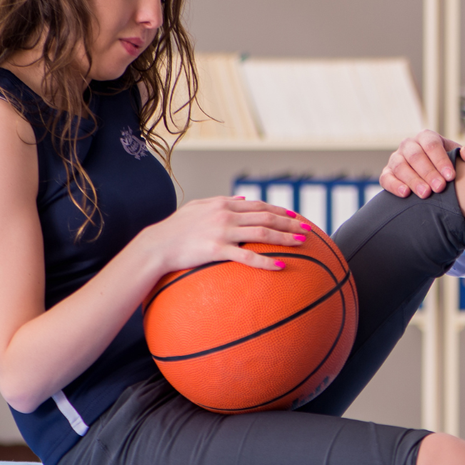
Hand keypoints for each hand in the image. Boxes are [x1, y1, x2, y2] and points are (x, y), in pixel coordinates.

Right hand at [133, 197, 307, 274]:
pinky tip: (281, 265)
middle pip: (266, 217)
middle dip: (290, 223)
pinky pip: (246, 256)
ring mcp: (222, 232)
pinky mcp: (216, 250)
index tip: (295, 216)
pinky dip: (266, 260)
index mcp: (223, 204)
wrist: (156, 245)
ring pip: (262, 233)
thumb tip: (242, 199)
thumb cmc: (175, 228)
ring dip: (285, 237)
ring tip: (302, 243)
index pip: (258, 205)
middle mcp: (226, 215)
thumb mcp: (197, 207)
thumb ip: (221, 201)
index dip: (279, 210)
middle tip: (308, 229)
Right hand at [380, 129, 464, 197]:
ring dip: (412, 180)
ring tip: (425, 194)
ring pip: (400, 166)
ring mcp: (396, 159)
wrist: (442, 181)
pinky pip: (386, 178)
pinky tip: (405, 194)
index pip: (431, 144)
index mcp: (427, 137)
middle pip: (415, 155)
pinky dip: (393, 185)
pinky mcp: (388, 174)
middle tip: (440, 188)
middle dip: (428, 172)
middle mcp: (409, 145)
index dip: (440, 160)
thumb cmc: (456, 167)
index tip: (451, 176)